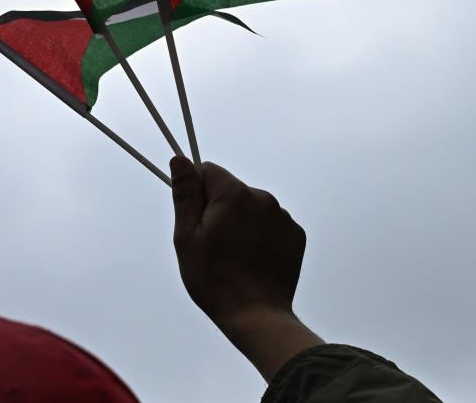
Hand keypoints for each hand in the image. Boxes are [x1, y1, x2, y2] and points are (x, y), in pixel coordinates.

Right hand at [170, 156, 322, 380]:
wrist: (256, 316)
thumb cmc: (214, 279)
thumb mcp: (187, 236)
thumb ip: (185, 194)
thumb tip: (180, 159)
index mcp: (234, 193)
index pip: (208, 171)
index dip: (196, 192)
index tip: (195, 219)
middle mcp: (262, 197)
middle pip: (231, 190)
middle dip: (219, 208)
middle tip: (212, 244)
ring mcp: (282, 216)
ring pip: (251, 207)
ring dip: (240, 222)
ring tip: (234, 256)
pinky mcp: (295, 234)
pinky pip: (270, 223)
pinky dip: (260, 235)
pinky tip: (252, 260)